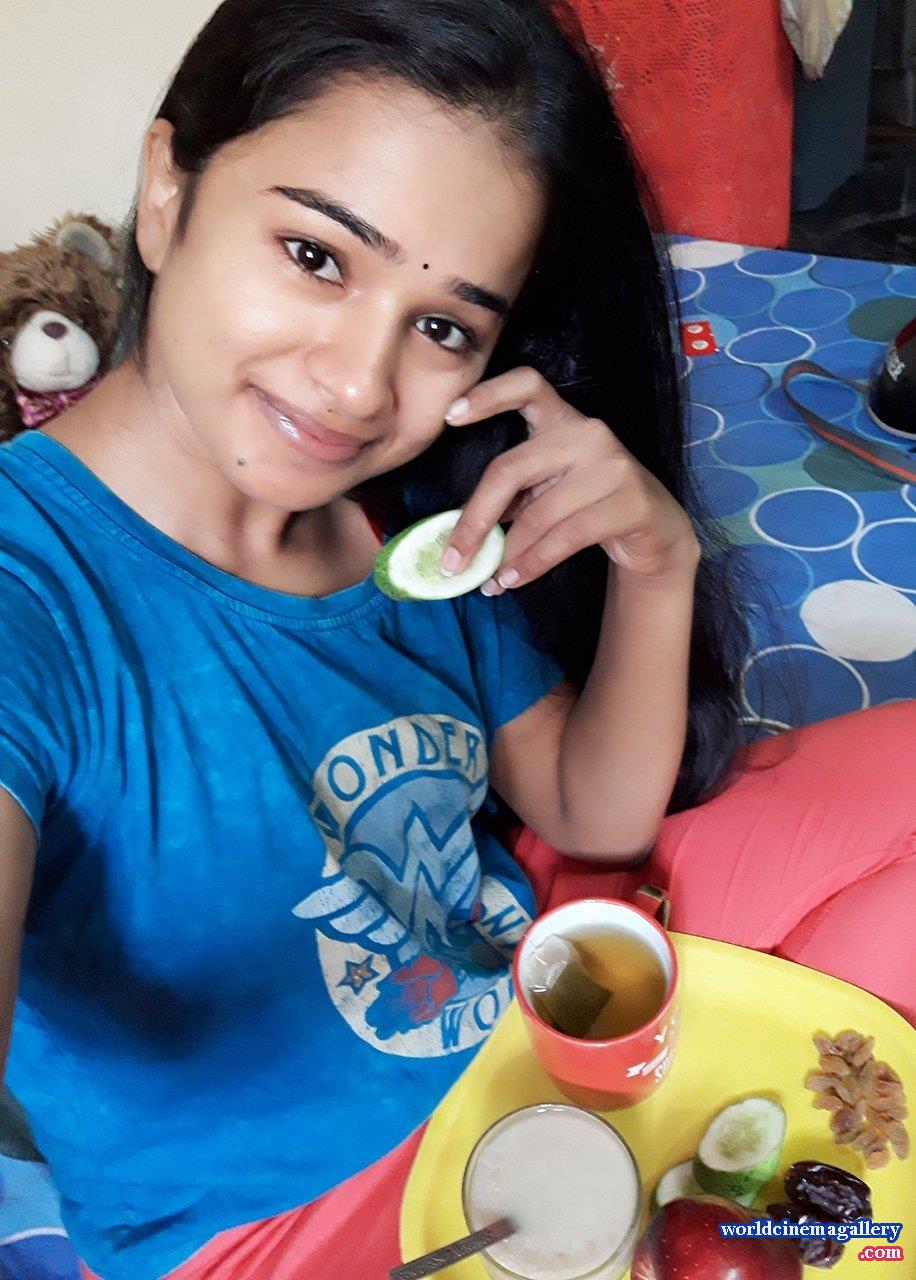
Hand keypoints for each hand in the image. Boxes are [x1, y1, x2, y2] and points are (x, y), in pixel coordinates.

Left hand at [441, 367, 700, 592]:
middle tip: (451, 558)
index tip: (451, 415)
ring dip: (507, 553)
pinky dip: (533, 564)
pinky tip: (515, 579)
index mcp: (561, 419)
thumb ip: (512, 495)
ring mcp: (612, 465)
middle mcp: (587, 432)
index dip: (488, 395)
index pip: (527, 385)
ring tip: (489, 580)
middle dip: (475, 518)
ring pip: (538, 513)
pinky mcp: (629, 502)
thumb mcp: (548, 490)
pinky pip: (565, 537)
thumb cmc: (589, 506)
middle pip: (511, 469)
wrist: (655, 531)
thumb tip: (461, 531)